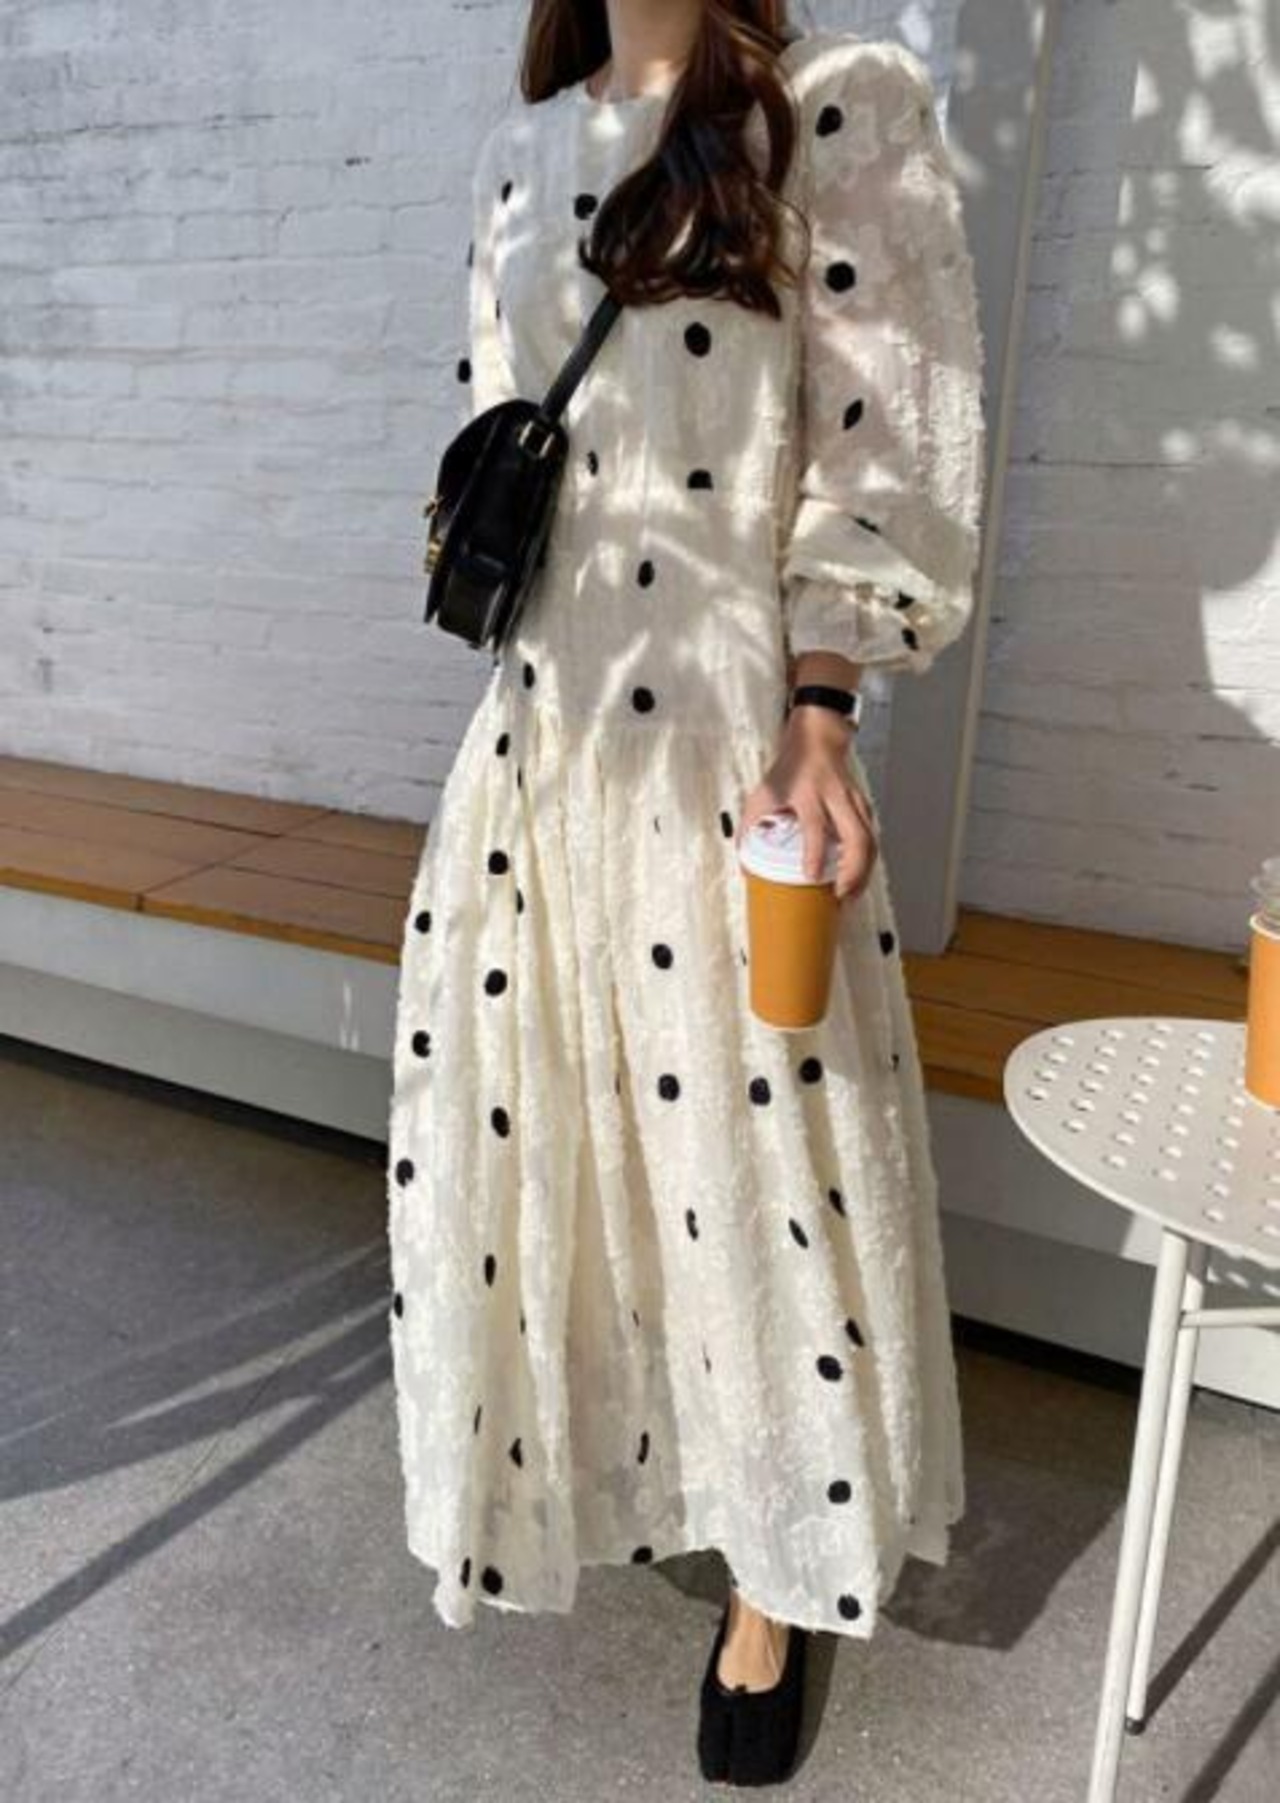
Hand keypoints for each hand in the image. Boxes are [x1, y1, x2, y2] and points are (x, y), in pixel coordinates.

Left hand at [737, 705, 878, 902]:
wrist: (816, 741)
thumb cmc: (789, 769)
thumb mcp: (763, 793)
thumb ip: (750, 828)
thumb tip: (745, 866)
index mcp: (808, 794)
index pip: (814, 826)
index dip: (814, 853)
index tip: (812, 876)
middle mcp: (835, 798)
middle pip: (856, 836)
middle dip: (854, 870)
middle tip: (842, 894)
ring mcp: (853, 802)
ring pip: (870, 840)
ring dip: (864, 871)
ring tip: (852, 894)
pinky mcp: (863, 807)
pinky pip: (872, 837)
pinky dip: (868, 860)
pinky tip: (859, 877)